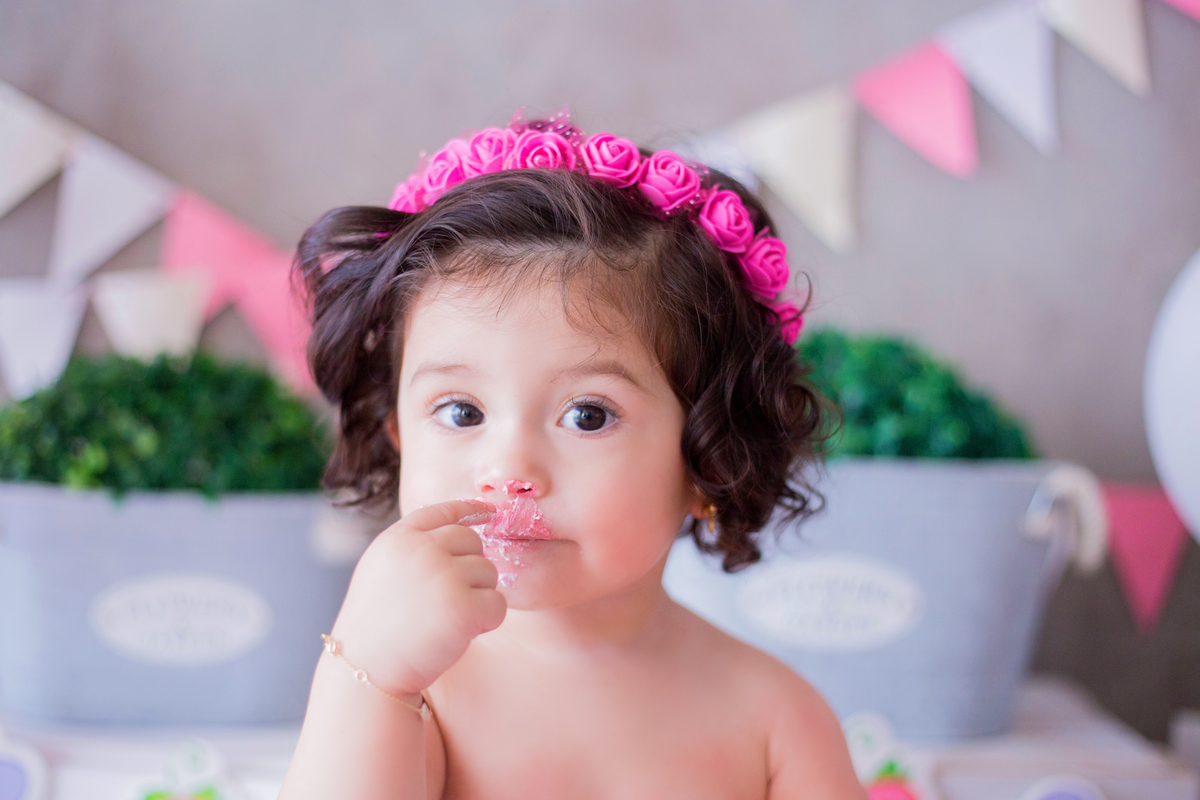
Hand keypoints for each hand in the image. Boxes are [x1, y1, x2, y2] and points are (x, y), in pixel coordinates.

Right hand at [329, 498, 504, 696]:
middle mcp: (422, 550)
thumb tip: (464, 528)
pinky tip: (463, 632)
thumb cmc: (376, 625)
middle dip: (470, 568)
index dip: (470, 509)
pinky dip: (488, 620)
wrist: (366, 670)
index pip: (443, 511)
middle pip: (473, 542)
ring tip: (448, 618)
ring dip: (479, 595)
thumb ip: (413, 547)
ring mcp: (444, 576)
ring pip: (489, 572)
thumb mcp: (382, 569)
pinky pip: (498, 604)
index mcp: (399, 538)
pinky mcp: (464, 608)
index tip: (489, 512)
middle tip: (450, 599)